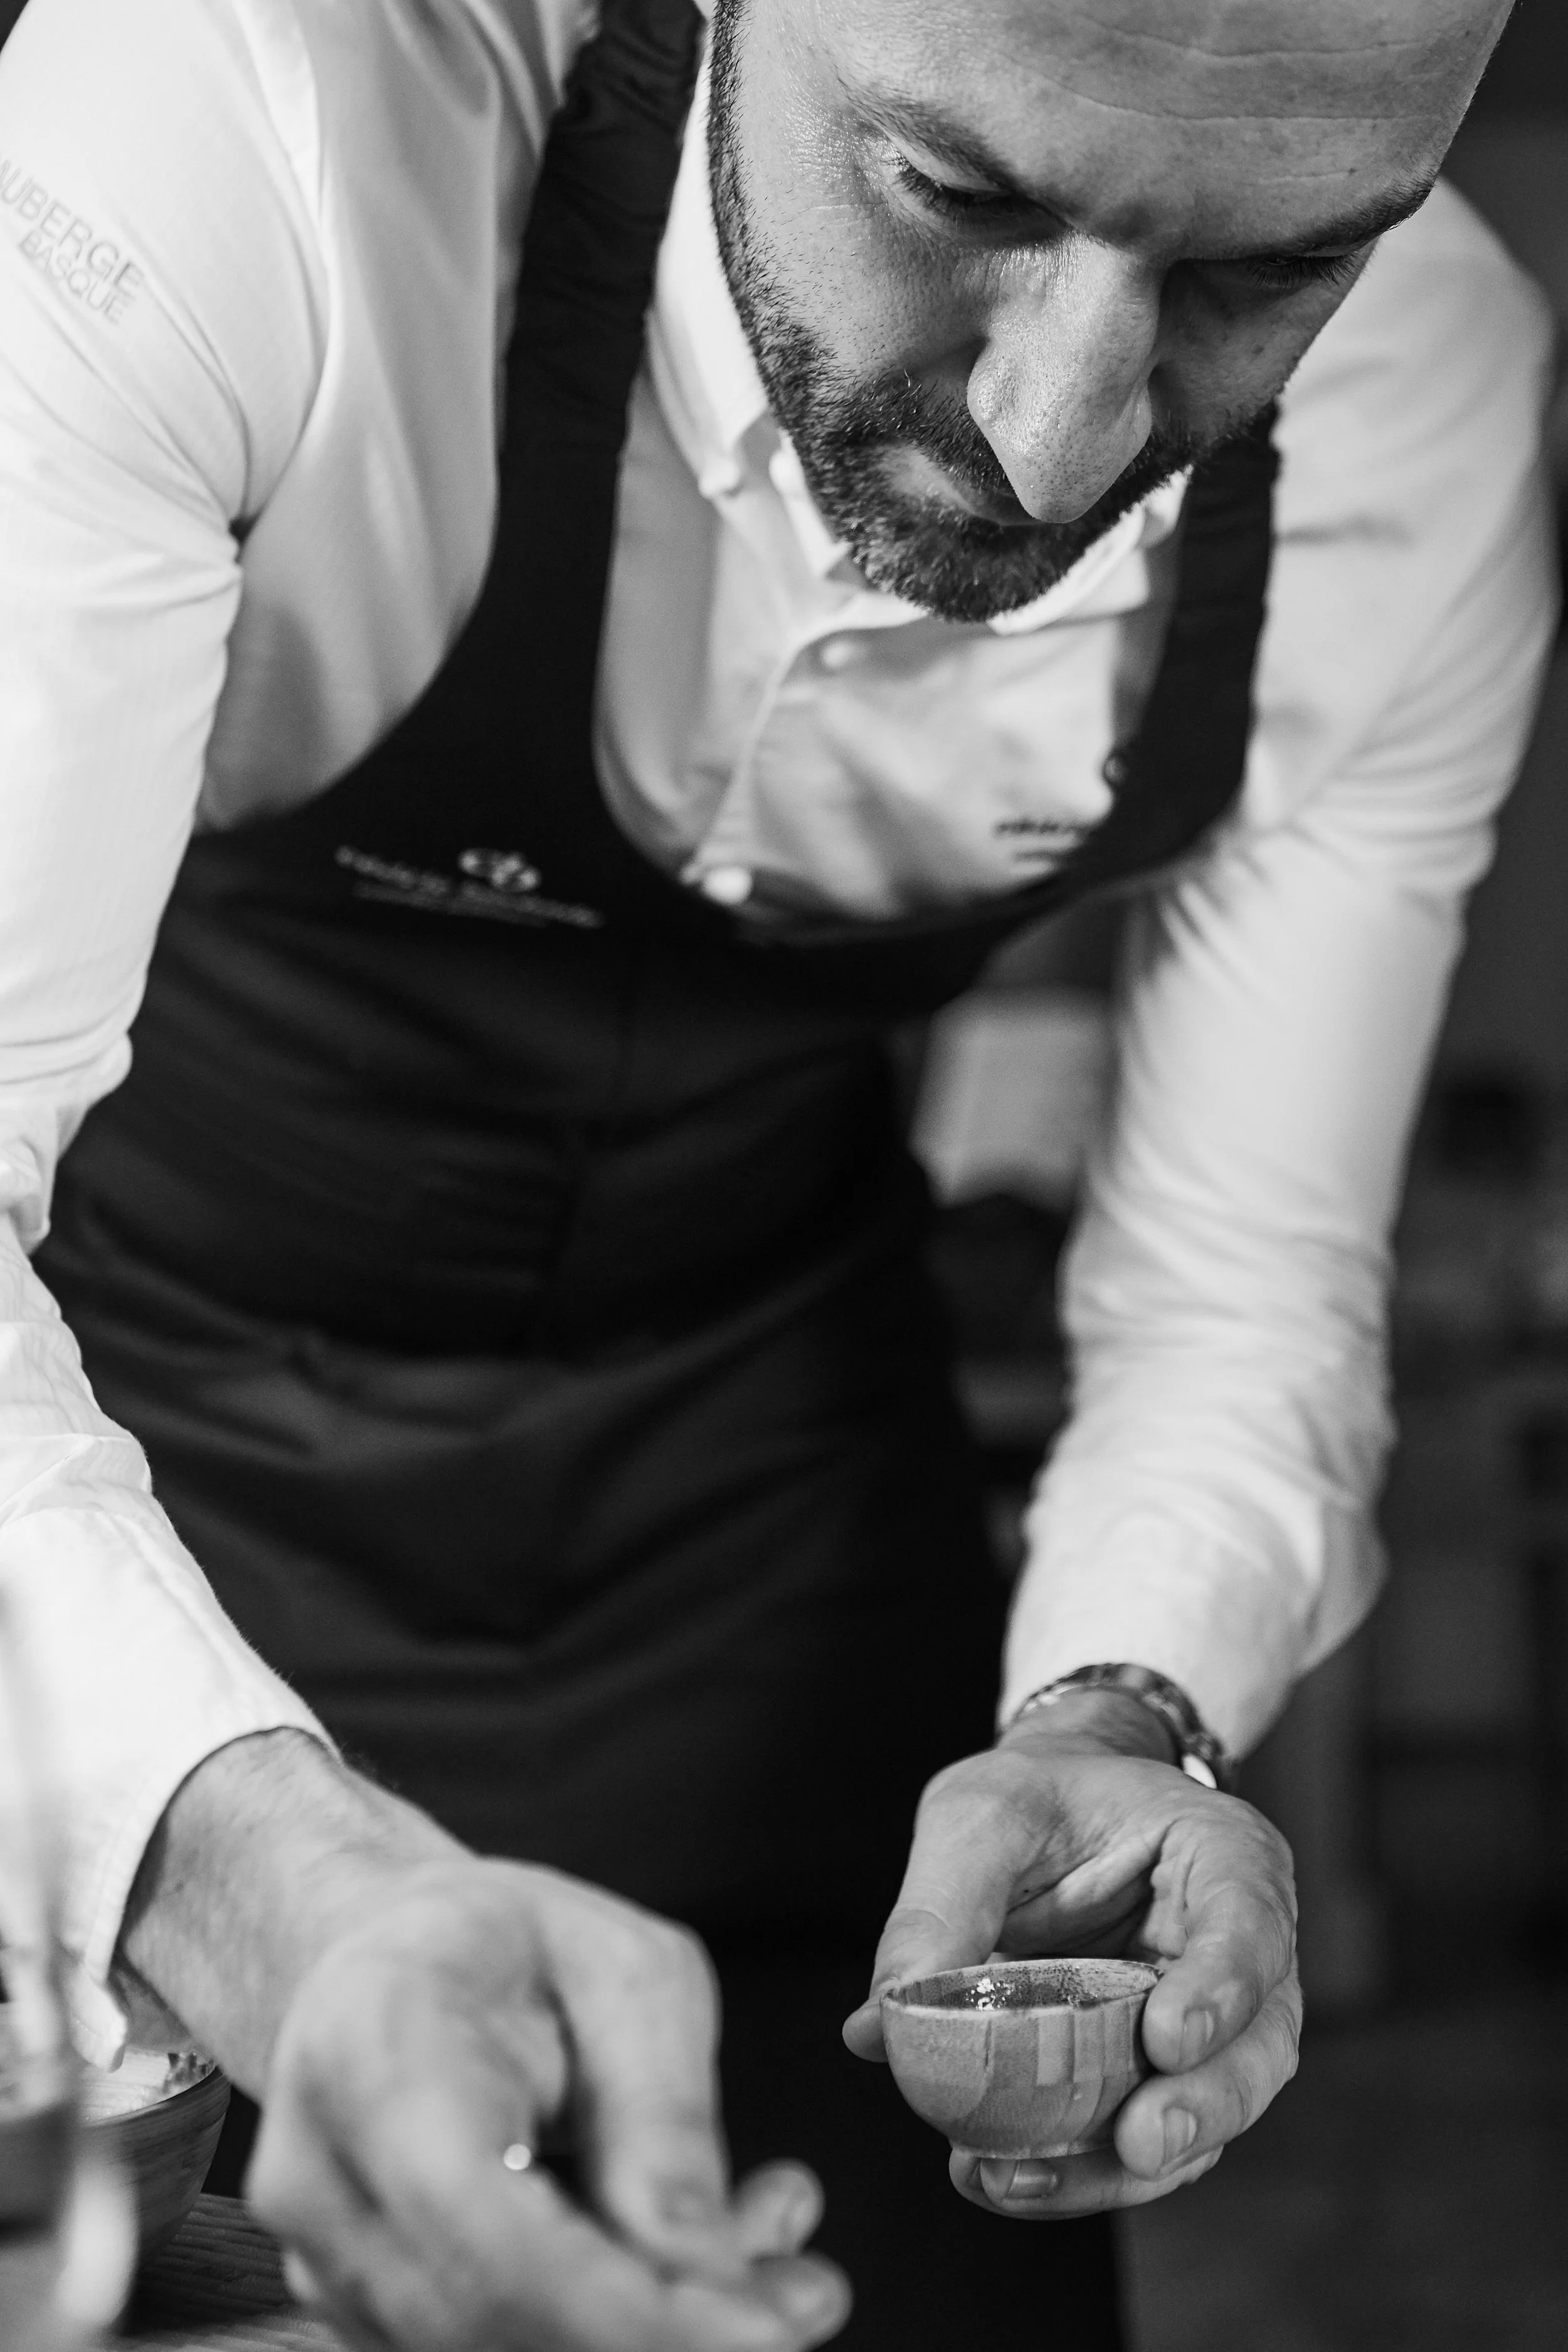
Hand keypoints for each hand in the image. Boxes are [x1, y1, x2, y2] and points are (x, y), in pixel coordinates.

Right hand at [119, 1734, 849, 2351]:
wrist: (386, 1952)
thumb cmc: (512, 1944)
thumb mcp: (626, 1972)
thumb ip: (664, 2121)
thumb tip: (716, 2282)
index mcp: (374, 2052)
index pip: (489, 2235)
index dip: (629, 2312)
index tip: (766, 2333)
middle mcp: (320, 2179)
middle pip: (491, 2325)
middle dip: (669, 2333)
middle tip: (811, 2293)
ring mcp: (325, 2261)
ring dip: (658, 2330)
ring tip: (776, 2251)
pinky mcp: (361, 2312)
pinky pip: (498, 2346)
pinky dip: (616, 2324)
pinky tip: (703, 2269)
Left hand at [842, 1692, 1299, 2218]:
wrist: (1053, 1810)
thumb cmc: (1035, 1796)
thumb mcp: (981, 1816)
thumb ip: (941, 1905)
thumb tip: (880, 2025)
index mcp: (1222, 1853)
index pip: (1248, 1923)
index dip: (1220, 1989)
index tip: (1166, 2041)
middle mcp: (1240, 1947)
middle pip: (1258, 2044)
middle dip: (1201, 2106)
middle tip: (1136, 2143)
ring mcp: (1214, 2022)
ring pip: (1208, 2115)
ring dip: (1126, 2168)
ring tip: (1023, 2179)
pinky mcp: (1164, 2077)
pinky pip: (1145, 2142)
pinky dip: (1083, 2173)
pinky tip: (1007, 2179)